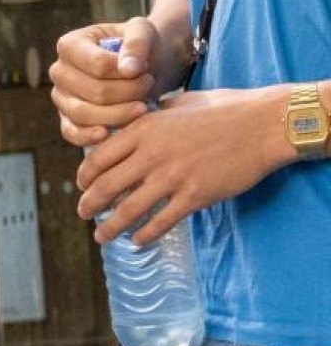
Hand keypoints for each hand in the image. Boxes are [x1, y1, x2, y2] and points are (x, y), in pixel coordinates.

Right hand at [48, 17, 160, 147]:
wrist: (141, 67)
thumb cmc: (139, 47)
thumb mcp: (143, 32)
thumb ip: (137, 44)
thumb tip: (128, 69)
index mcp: (69, 45)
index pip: (97, 65)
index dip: (126, 74)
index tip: (146, 71)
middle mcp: (59, 71)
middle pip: (94, 92)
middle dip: (129, 94)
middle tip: (148, 87)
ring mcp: (61, 96)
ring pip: (83, 114)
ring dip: (119, 115)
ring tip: (142, 106)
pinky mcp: (67, 119)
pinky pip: (71, 133)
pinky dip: (89, 137)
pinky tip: (108, 134)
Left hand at [75, 85, 289, 242]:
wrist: (263, 125)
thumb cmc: (225, 109)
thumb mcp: (178, 103)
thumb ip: (154, 115)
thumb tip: (140, 120)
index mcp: (143, 128)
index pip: (100, 156)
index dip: (85, 175)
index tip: (81, 185)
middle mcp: (152, 154)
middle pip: (107, 185)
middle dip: (90, 204)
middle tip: (83, 214)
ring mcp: (173, 177)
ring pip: (131, 208)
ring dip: (111, 226)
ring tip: (101, 237)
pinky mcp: (196, 195)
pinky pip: (163, 220)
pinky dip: (146, 234)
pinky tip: (138, 241)